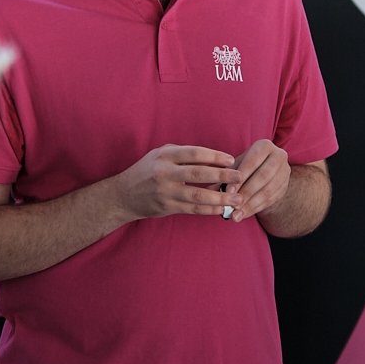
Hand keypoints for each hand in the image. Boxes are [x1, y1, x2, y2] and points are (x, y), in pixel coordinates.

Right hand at [113, 145, 242, 221]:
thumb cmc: (148, 171)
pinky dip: (209, 210)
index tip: (231, 160)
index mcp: (164, 156)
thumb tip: (214, 156)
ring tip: (237, 198)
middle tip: (240, 177)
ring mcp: (165, 192)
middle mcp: (164, 173)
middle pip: (198, 174)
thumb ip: (182, 153)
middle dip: (222, 176)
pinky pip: (192, 210)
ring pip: (197, 196)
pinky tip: (222, 208)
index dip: (215, 156)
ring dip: (220, 197)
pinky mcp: (167, 207)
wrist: (123, 195)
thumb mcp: (160, 155)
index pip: (194, 153)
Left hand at [226, 139, 290, 222]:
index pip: (252, 161)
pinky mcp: (285, 186)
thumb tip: (210, 190)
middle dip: (246, 193)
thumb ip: (224, 175)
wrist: (268, 171)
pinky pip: (271, 200)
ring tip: (236, 215)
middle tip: (232, 206)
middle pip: (263, 176)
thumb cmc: (246, 165)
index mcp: (265, 146)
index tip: (227, 192)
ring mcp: (285, 172)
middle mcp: (279, 156)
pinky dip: (256, 209)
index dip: (240, 177)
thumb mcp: (236, 165)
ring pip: (268, 190)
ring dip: (251, 204)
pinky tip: (244, 215)